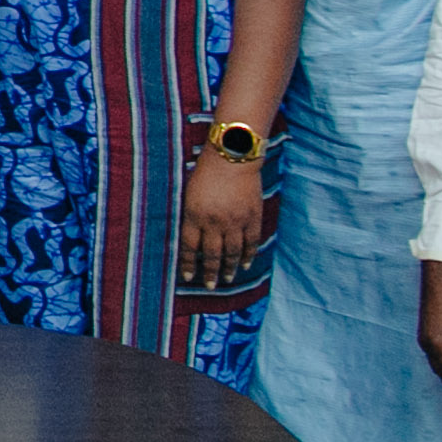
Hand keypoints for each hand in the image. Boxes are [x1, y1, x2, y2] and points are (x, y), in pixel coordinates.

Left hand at [179, 152, 262, 288]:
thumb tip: (190, 238)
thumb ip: (190, 215)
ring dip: (229, 268)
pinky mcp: (253, 216)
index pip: (189, 247)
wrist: (232, 156)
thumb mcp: (188, 193)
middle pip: (212, 254)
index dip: (188, 264)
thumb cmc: (205, 171)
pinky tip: (245, 264)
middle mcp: (214, 222)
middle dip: (210, 273)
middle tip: (209, 286)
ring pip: (232, 252)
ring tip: (226, 279)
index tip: (188, 277)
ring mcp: (236, 221)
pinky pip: (251, 242)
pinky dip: (248, 255)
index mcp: (194, 215)